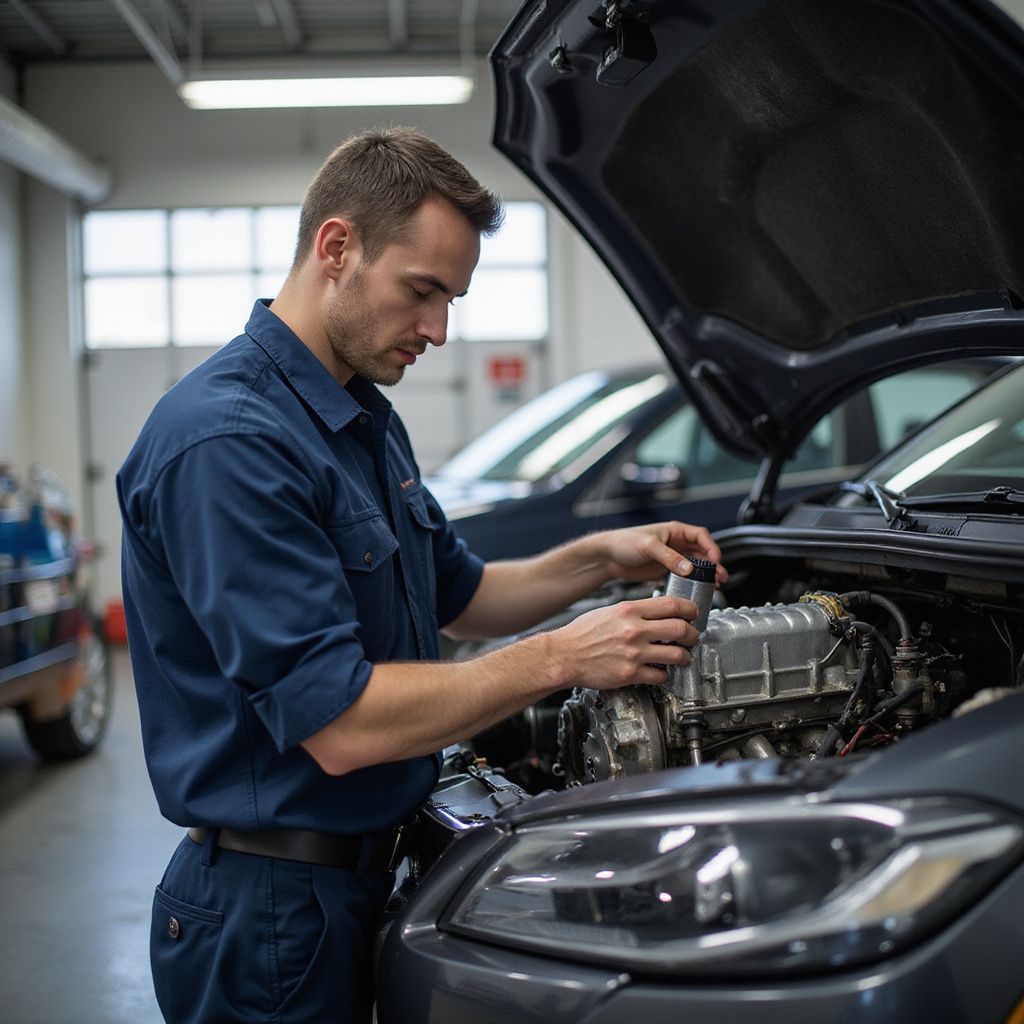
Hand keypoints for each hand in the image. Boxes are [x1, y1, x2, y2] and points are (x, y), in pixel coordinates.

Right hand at [550, 595, 700, 688]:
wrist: (564, 655)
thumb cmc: (582, 634)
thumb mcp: (609, 611)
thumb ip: (634, 611)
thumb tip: (657, 613)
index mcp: (629, 610)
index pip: (671, 605)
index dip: (690, 609)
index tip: (693, 614)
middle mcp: (634, 630)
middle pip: (680, 629)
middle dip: (693, 634)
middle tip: (693, 637)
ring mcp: (634, 653)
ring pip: (677, 654)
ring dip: (685, 656)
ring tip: (683, 657)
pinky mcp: (630, 673)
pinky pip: (661, 675)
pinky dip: (665, 674)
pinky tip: (661, 671)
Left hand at [596, 521, 727, 584]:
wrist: (608, 557)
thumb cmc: (624, 542)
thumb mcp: (649, 547)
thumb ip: (669, 557)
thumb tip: (688, 568)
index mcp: (675, 531)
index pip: (701, 536)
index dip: (711, 547)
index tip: (715, 560)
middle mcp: (676, 544)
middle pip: (702, 553)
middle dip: (713, 565)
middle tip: (720, 577)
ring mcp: (672, 558)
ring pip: (695, 566)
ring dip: (705, 575)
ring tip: (714, 585)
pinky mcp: (665, 571)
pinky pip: (684, 577)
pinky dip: (691, 583)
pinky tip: (695, 590)